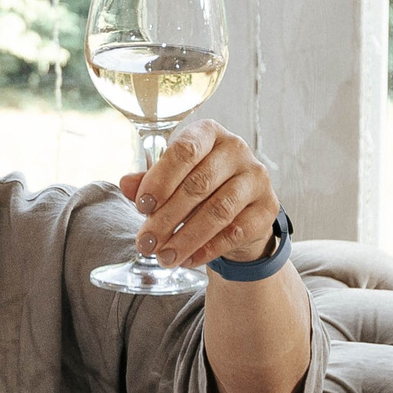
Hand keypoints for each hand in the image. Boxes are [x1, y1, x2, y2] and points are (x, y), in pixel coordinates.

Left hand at [119, 119, 282, 269]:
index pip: (185, 150)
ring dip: (186, 238)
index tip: (141, 206)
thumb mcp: (173, 179)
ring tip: (164, 257)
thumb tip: (125, 184)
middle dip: (167, 217)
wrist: (240, 209)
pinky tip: (188, 260)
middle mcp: (236, 149)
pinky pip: (235, 232)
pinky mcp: (267, 207)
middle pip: (199, 184)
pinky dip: (208, 249)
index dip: (160, 179)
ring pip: (218, 211)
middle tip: (146, 242)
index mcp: (209, 133)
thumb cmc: (201, 186)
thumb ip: (149, 181)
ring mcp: (256, 178)